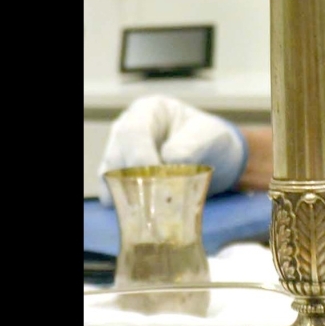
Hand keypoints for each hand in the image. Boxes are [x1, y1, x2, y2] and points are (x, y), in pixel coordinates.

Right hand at [96, 96, 247, 204]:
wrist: (213, 156)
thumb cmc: (210, 138)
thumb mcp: (211, 135)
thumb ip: (193, 144)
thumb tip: (170, 160)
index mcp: (147, 111)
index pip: (133, 132)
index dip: (141, 157)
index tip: (159, 177)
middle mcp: (126, 130)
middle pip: (115, 156)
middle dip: (135, 181)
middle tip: (159, 200)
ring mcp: (120, 155)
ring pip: (110, 178)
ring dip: (130, 196)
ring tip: (156, 210)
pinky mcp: (121, 179)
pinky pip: (113, 194)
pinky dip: (128, 207)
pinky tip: (148, 214)